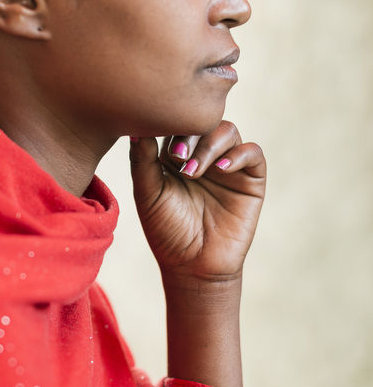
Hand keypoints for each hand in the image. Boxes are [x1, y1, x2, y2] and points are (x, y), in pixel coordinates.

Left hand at [129, 121, 265, 285]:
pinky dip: (238, 154)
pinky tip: (219, 169)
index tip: (157, 141)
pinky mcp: (251, 179)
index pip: (176, 122)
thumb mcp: (148, 194)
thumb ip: (142, 161)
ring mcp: (228, 166)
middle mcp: (203, 155)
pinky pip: (252, 152)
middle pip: (202, 120)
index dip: (168, 124)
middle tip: (177, 155)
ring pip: (227, 130)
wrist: (192, 266)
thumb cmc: (166, 231)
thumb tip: (135, 127)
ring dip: (210, 144)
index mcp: (176, 156)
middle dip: (189, 132)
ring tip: (193, 171)